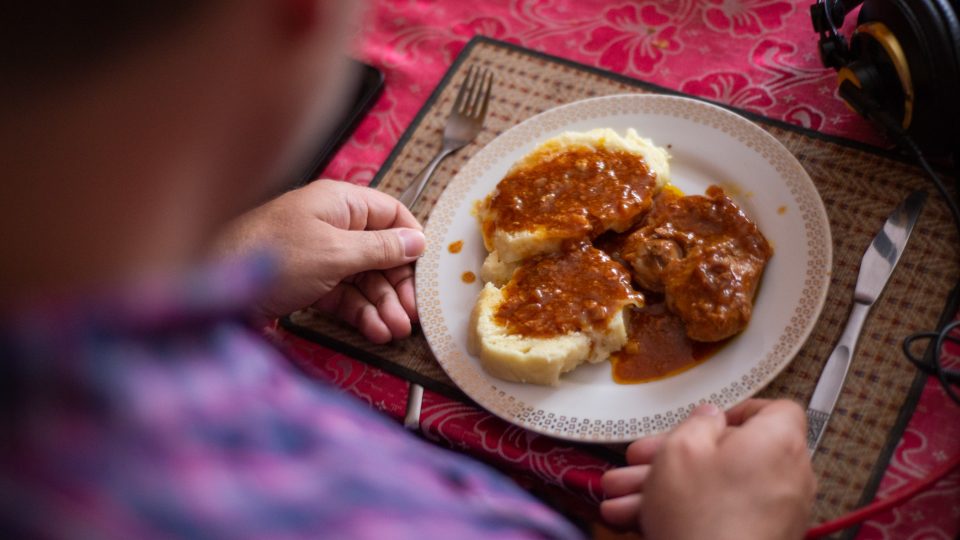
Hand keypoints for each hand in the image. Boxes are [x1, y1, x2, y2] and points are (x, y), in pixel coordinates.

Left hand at [213, 179, 424, 342]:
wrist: (214, 285)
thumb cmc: (272, 256)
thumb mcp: (335, 252)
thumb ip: (380, 248)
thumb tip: (417, 241)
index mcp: (341, 203)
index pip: (391, 215)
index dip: (411, 241)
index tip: (425, 271)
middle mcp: (333, 225)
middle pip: (381, 253)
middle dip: (397, 285)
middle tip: (411, 315)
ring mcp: (320, 254)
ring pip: (364, 279)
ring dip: (382, 305)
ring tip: (395, 331)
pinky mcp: (308, 282)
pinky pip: (344, 295)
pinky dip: (360, 313)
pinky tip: (374, 331)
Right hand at [600, 399, 814, 539]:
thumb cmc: (699, 512)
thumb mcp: (681, 449)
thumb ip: (697, 422)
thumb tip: (711, 417)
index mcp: (777, 441)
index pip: (777, 410)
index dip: (739, 411)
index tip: (704, 422)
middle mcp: (788, 477)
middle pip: (731, 453)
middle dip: (675, 457)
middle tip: (637, 463)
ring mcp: (777, 515)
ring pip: (717, 487)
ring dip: (668, 489)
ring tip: (620, 500)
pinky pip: (722, 515)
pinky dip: (688, 514)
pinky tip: (637, 522)